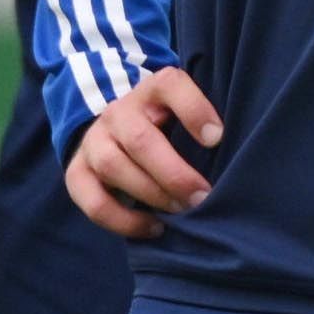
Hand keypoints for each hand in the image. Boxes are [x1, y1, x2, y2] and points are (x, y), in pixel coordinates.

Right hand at [64, 66, 222, 239]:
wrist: (115, 130)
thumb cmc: (169, 127)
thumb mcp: (186, 113)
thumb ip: (206, 125)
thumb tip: (237, 159)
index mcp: (151, 91)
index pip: (169, 85)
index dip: (194, 110)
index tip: (217, 138)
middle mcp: (118, 112)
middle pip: (140, 139)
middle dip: (174, 174)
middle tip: (203, 197)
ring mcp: (93, 142)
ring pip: (114, 167)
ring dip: (151, 194)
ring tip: (181, 212)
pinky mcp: (77, 173)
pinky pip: (93, 201)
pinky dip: (123, 221)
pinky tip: (154, 227)